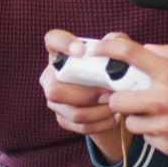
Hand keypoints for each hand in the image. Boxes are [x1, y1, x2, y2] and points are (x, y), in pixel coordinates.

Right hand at [41, 30, 126, 162]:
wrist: (109, 97)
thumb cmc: (110, 68)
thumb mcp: (116, 52)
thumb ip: (117, 42)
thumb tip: (113, 42)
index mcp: (61, 52)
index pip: (53, 40)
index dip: (63, 45)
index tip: (81, 51)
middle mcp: (51, 76)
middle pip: (55, 89)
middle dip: (86, 94)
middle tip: (108, 93)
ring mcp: (54, 100)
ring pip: (72, 111)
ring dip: (99, 111)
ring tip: (116, 107)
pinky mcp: (62, 118)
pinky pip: (80, 126)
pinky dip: (100, 124)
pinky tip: (114, 118)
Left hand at [93, 37, 167, 166]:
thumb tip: (147, 49)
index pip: (130, 54)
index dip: (108, 48)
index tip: (98, 49)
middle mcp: (164, 100)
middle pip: (116, 100)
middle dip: (120, 99)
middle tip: (132, 98)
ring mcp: (164, 127)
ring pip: (130, 122)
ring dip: (139, 119)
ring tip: (160, 116)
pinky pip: (148, 139)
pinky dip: (154, 134)